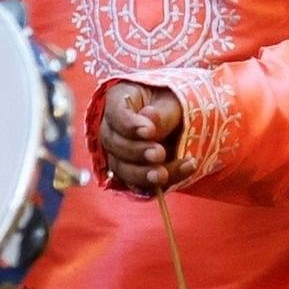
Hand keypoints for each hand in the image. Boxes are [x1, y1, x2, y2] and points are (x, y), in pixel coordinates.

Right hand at [96, 79, 185, 193]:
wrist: (176, 119)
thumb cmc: (171, 103)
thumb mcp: (171, 102)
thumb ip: (161, 114)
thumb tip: (150, 119)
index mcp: (118, 102)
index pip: (116, 114)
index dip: (130, 125)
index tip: (149, 131)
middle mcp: (112, 129)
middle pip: (115, 144)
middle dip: (137, 152)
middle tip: (159, 153)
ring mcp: (119, 154)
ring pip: (123, 169)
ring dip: (144, 174)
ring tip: (164, 174)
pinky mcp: (131, 173)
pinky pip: (138, 184)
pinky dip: (155, 185)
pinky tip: (174, 178)